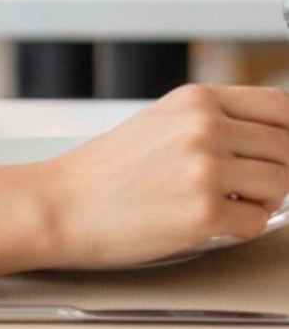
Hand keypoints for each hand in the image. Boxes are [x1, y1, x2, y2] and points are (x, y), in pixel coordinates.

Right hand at [38, 83, 288, 268]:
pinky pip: (258, 224)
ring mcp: (205, 170)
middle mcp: (204, 128)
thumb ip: (215, 122)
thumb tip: (277, 140)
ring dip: (260, 201)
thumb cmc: (107, 169)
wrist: (62, 202)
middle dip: (275, 172)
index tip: (281, 149)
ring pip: (281, 187)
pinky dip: (239, 228)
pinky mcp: (204, 215)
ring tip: (223, 202)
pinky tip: (205, 221)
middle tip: (243, 185)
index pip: (279, 106)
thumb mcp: (161, 122)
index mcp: (195, 100)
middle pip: (286, 149)